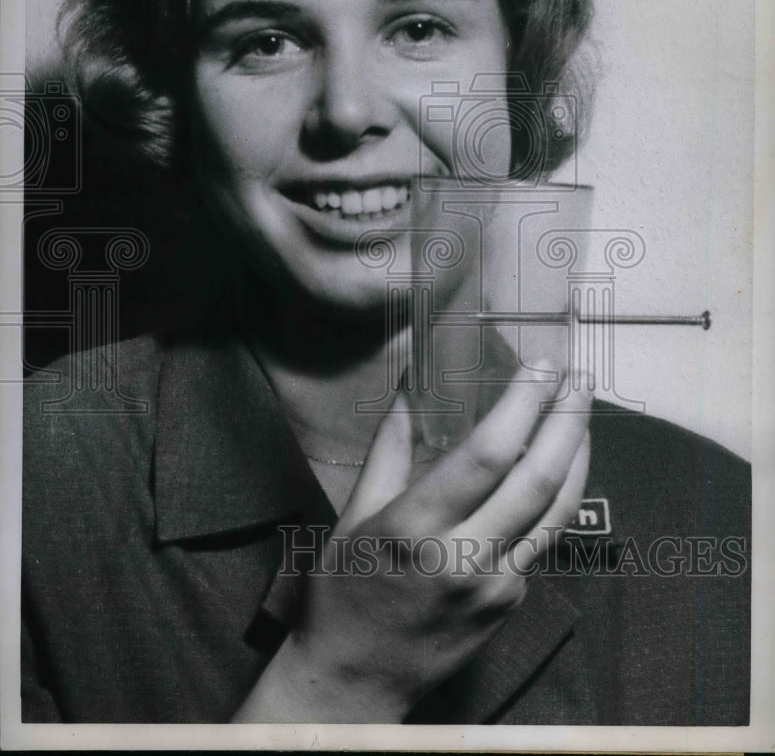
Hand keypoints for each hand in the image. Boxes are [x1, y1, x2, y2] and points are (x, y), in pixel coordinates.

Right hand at [234, 365, 590, 722]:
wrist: (356, 682)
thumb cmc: (344, 593)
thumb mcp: (352, 519)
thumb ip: (386, 453)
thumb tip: (405, 393)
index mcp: (416, 528)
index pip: (485, 456)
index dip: (520, 406)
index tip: (539, 368)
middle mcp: (464, 556)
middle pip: (536, 479)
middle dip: (566, 421)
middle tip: (579, 378)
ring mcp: (496, 585)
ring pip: (556, 512)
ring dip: (578, 457)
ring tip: (584, 415)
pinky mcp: (510, 604)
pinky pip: (544, 541)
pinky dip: (558, 498)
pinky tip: (559, 469)